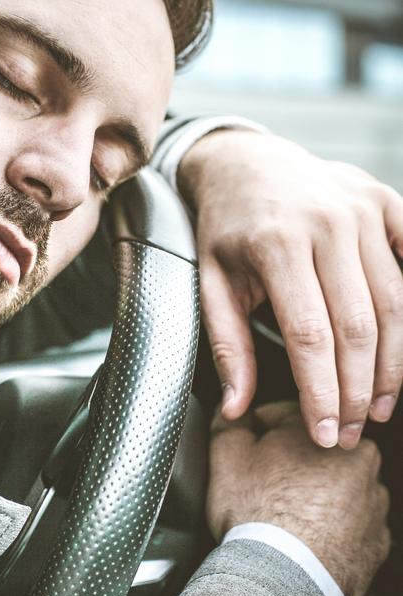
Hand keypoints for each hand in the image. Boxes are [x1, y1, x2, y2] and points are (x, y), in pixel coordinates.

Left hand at [178, 129, 402, 448]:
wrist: (246, 162)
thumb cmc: (226, 226)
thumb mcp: (211, 281)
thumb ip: (227, 345)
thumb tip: (236, 408)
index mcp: (277, 243)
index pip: (310, 335)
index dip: (322, 392)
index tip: (325, 434)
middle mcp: (327, 223)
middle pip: (358, 326)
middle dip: (359, 389)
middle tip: (353, 431)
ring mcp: (363, 209)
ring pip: (396, 302)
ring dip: (393, 364)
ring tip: (381, 406)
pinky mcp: (385, 201)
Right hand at [206, 401, 390, 595]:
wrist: (285, 582)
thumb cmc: (259, 516)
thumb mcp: (226, 454)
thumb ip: (229, 420)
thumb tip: (232, 412)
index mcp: (329, 430)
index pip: (282, 416)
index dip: (254, 434)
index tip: (243, 455)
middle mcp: (363, 462)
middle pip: (310, 453)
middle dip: (286, 465)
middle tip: (259, 489)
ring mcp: (373, 506)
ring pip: (330, 490)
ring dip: (309, 497)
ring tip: (279, 518)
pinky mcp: (375, 544)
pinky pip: (345, 527)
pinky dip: (326, 530)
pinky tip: (300, 540)